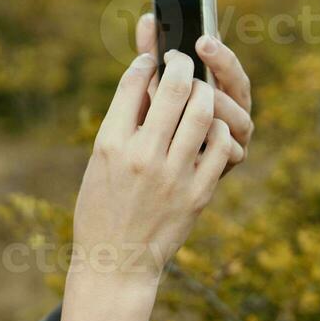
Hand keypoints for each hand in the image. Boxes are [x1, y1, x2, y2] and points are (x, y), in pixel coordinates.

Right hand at [72, 47, 241, 283]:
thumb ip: (121, 123)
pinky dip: (218, 127)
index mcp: (111, 144)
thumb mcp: (99, 162)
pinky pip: (220, 145)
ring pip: (202, 111)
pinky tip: (211, 126)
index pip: (133, 83)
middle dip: (181, 65)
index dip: (145, 62)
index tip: (150, 59)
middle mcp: (142, 156)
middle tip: (181, 61)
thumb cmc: (101, 207)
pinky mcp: (198, 193)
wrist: (115, 262)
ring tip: (198, 90)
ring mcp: (173, 175)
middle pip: (173, 89)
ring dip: (203, 91)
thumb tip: (144, 81)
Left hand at [134, 12, 252, 174]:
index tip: (201, 40)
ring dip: (215, 104)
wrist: (146, 184)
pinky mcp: (224, 167)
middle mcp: (231, 112)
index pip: (228, 65)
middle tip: (189, 61)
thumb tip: (146, 18)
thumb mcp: (151, 91)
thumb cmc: (151, 128)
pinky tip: (195, 136)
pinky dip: (216, 141)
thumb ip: (151, 56)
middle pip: (239, 86)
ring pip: (237, 118)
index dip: (219, 53)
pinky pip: (229, 151)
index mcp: (219, 90)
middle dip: (219, 70)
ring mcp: (231, 140)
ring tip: (192, 95)